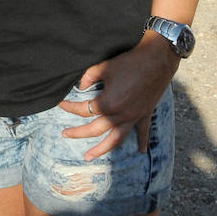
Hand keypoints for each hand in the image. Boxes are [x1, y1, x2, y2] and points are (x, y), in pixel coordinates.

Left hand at [59, 34, 178, 160]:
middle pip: (95, 129)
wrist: (156, 59)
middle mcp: (120, 115)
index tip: (59, 104)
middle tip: (64, 134)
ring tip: (90, 156)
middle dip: (78, 133)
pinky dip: (142, 141)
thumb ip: (87, 78)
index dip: (68, 107)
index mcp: (107, 103)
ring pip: (116, 139)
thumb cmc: (128, 62)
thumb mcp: (102, 67)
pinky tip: (140, 151)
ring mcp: (134, 117)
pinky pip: (143, 132)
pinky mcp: (146, 113)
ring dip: (102, 149)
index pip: (83, 110)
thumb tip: (80, 87)